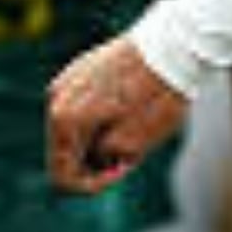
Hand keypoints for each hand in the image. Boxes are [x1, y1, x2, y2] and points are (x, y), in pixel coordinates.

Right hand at [46, 36, 190, 194]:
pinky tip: (128, 110)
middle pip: (64, 152)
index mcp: (64, 120)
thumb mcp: (134, 145)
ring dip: (98, 139)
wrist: (175, 46)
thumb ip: (103, 160)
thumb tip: (94, 158)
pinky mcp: (81, 67)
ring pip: (74, 128)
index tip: (121, 170)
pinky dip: (100, 118)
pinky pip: (82, 105)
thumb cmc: (157, 97)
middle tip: (129, 154)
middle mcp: (56, 97)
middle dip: (94, 161)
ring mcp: (67, 79)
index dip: (91, 185)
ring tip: (132, 130)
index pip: (62, 177)